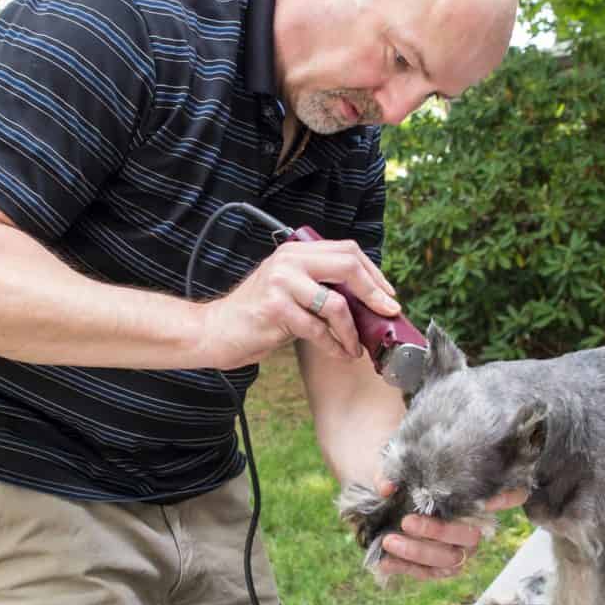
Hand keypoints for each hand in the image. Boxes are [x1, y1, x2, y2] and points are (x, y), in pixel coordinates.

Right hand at [200, 237, 398, 367]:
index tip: (388, 296)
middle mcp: (290, 260)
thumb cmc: (258, 314)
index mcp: (297, 250)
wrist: (216, 330)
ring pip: (336, 304)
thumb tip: (368, 301)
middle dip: (374, 293)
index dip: (374, 273)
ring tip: (355, 347)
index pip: (348, 250)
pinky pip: (317, 329)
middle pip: (348, 266)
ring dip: (352, 331)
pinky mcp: (275, 308)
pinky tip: (339, 354)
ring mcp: (281, 282)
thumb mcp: (290, 288)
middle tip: (387, 314)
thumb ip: (321, 285)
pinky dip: (334, 345)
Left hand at [373, 475, 529, 580]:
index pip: (512, 495)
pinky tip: (384, 560)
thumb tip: (386, 487)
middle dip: (439, 531)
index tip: (489, 498)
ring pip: (451, 559)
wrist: (388, 501)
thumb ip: (392, 474)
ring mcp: (459, 549)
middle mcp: (474, 525)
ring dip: (418, 552)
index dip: (508, 498)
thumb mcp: (399, 469)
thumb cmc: (406, 477)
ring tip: (389, 541)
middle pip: (471, 535)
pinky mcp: (441, 568)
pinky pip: (429, 574)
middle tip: (406, 521)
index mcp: (474, 496)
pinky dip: (406, 568)